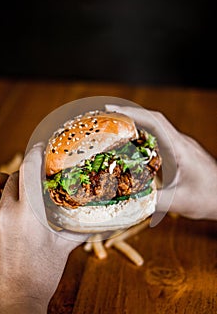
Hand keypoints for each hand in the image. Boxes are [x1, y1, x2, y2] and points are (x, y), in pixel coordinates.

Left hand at [0, 143, 86, 313]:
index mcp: (29, 215)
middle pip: (14, 177)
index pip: (30, 171)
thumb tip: (98, 222)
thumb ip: (78, 230)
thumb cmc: (40, 277)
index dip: (36, 154)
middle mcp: (5, 212)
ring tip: (12, 187)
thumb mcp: (62, 250)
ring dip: (3, 180)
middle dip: (26, 174)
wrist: (12, 301)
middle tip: (34, 180)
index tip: (41, 147)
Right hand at [106, 105, 216, 220]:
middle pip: (153, 120)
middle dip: (129, 115)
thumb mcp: (179, 202)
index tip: (112, 111)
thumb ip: (153, 201)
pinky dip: (143, 136)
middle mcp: (180, 143)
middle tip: (106, 116)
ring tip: (114, 126)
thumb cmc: (210, 197)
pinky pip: (159, 139)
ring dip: (136, 124)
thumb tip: (126, 201)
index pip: (155, 123)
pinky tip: (131, 143)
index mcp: (180, 149)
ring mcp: (180, 147)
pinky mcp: (179, 153)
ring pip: (156, 128)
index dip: (133, 114)